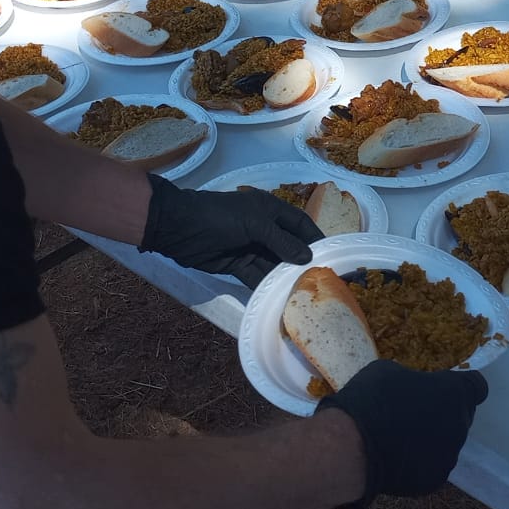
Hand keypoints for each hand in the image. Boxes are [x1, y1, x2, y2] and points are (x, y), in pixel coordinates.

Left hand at [138, 174, 322, 286]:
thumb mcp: (254, 223)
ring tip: (302, 294)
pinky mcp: (236, 264)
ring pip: (272, 264)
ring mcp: (249, 247)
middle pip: (288, 247)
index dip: (314, 237)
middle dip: (301, 262)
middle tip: (319, 281)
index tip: (331, 254)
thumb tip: (307, 257)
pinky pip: (255, 276)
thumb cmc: (219, 216)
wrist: (177, 227)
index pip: (299, 223)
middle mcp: (262, 228)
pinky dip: (265, 286)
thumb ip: (281, 241)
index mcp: (269, 210)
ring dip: (284, 277)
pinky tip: (279, 299)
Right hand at [319, 360, 489, 508]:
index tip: (445, 389)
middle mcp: (459, 425)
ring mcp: (449, 456)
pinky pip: (432, 465)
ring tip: (400, 439)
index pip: (477, 387)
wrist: (353, 447)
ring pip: (447, 444)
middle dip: (441, 414)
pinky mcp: (435, 479)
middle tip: (413, 414)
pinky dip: (419, 461)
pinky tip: (396, 457)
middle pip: (459, 417)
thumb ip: (412, 380)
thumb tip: (412, 386)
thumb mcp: (390, 371)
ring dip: (430, 439)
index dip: (462, 387)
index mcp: (454, 393)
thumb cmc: (371, 399)